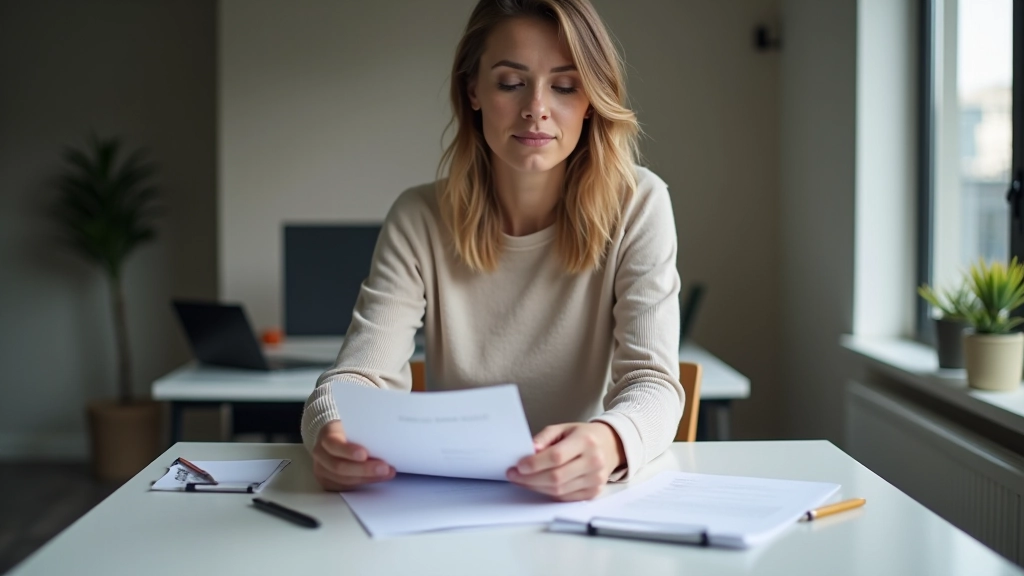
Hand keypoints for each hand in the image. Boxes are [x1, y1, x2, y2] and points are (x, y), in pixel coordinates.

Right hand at [312, 420, 395, 490]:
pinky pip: (347, 487)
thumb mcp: (352, 426)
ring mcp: (322, 471)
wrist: (331, 438)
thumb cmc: (347, 431)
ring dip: (368, 477)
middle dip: (364, 469)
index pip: (333, 445)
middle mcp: (320, 455)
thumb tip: (386, 438)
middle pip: (340, 467)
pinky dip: (365, 482)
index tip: (364, 454)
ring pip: (344, 480)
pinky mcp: (328, 482)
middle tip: (384, 467)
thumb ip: (363, 432)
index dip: (348, 451)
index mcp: (325, 437)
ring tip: (387, 473)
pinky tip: (379, 478)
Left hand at [506, 422, 624, 500]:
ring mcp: (595, 479)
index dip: (535, 463)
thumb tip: (529, 452)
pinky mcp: (594, 492)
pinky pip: (565, 497)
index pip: (556, 456)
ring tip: (522, 480)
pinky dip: (548, 493)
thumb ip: (544, 438)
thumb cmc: (583, 436)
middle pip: (556, 476)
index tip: (518, 465)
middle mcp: (594, 461)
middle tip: (514, 475)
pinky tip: (538, 486)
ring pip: (559, 490)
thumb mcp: (563, 428)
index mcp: (586, 441)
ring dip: (536, 487)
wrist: (609, 446)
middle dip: (530, 479)